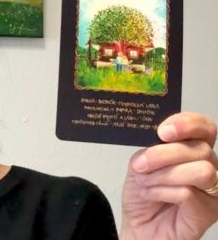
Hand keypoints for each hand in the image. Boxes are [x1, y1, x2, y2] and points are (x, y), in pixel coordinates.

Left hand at [120, 112, 217, 239]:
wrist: (139, 225)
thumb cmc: (143, 191)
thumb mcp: (142, 160)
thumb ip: (153, 146)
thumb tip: (160, 136)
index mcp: (193, 147)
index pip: (205, 127)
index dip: (187, 124)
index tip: (162, 132)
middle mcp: (209, 165)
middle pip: (199, 149)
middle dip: (162, 155)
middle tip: (139, 165)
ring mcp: (214, 189)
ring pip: (200, 170)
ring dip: (163, 175)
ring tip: (144, 183)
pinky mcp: (211, 211)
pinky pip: (189, 192)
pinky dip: (162, 191)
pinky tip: (151, 195)